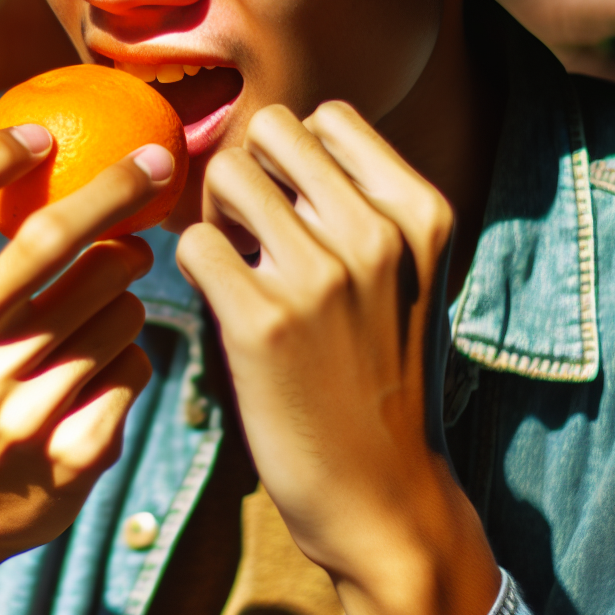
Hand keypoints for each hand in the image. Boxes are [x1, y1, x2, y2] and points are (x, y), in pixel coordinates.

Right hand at [0, 105, 174, 614]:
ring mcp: (10, 410)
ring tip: (108, 295)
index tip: (45, 132)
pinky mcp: (68, 453)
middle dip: (116, 190)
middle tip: (155, 166)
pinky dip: (131, 352)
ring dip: (128, 286)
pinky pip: (135, 363)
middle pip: (48, 243)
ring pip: (116, 303)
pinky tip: (104, 363)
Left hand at [175, 101, 499, 614]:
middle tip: (252, 238)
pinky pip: (192, 243)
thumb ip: (356, 204)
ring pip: (224, 175)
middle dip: (249, 174)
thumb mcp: (402, 276)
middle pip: (271, 130)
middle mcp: (377, 234)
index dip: (292, 158)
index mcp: (422, 213)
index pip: (328, 117)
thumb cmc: (377, 377)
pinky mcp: (261, 323)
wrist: (383, 496)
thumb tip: (267, 136)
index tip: (292, 212)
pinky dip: (194, 269)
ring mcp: (320, 277)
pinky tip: (222, 308)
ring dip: (216, 217)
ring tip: (238, 272)